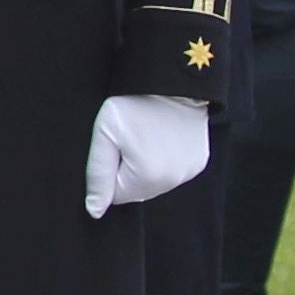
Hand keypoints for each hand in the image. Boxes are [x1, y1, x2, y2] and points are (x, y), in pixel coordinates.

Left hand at [83, 93, 209, 217]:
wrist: (172, 83)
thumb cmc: (134, 105)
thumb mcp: (105, 135)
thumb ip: (98, 175)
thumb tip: (95, 211)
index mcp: (148, 177)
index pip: (117, 195)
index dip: (110, 171)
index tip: (115, 146)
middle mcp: (173, 180)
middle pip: (138, 190)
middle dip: (128, 171)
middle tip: (129, 139)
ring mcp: (189, 171)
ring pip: (155, 182)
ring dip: (146, 167)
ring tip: (145, 136)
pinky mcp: (198, 161)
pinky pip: (173, 171)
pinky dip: (164, 160)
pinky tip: (161, 138)